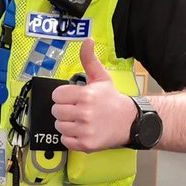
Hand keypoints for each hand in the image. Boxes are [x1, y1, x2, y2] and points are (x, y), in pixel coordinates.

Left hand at [51, 38, 136, 152]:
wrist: (130, 121)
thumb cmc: (111, 100)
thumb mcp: (101, 77)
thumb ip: (89, 59)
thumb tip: (87, 40)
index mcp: (86, 95)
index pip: (57, 95)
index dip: (64, 96)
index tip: (73, 98)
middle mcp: (85, 113)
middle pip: (56, 111)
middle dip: (65, 109)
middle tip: (77, 109)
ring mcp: (85, 130)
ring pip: (59, 126)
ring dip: (67, 124)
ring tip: (80, 120)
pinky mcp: (86, 145)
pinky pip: (65, 141)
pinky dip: (71, 137)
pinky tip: (82, 131)